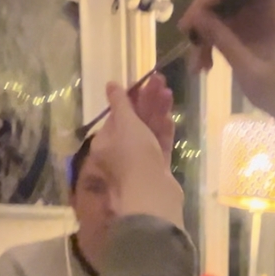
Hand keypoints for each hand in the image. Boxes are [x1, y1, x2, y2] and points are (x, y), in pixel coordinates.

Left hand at [91, 82, 183, 226]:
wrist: (152, 195)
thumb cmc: (133, 156)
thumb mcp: (125, 124)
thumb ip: (120, 103)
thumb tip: (110, 84)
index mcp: (105, 142)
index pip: (116, 115)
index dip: (130, 97)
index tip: (143, 82)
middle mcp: (119, 152)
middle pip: (134, 122)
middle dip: (147, 101)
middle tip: (160, 80)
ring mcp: (139, 162)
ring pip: (149, 132)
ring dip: (157, 112)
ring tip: (168, 92)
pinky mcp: (157, 170)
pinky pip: (159, 146)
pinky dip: (163, 131)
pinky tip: (170, 116)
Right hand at [179, 0, 274, 133]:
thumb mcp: (249, 68)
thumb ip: (225, 40)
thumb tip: (197, 16)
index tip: (208, 2)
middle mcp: (261, 5)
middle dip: (204, 5)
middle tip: (188, 29)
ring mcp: (248, 16)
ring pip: (216, 5)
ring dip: (200, 28)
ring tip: (196, 61)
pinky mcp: (237, 29)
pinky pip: (214, 24)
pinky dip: (205, 43)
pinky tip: (201, 67)